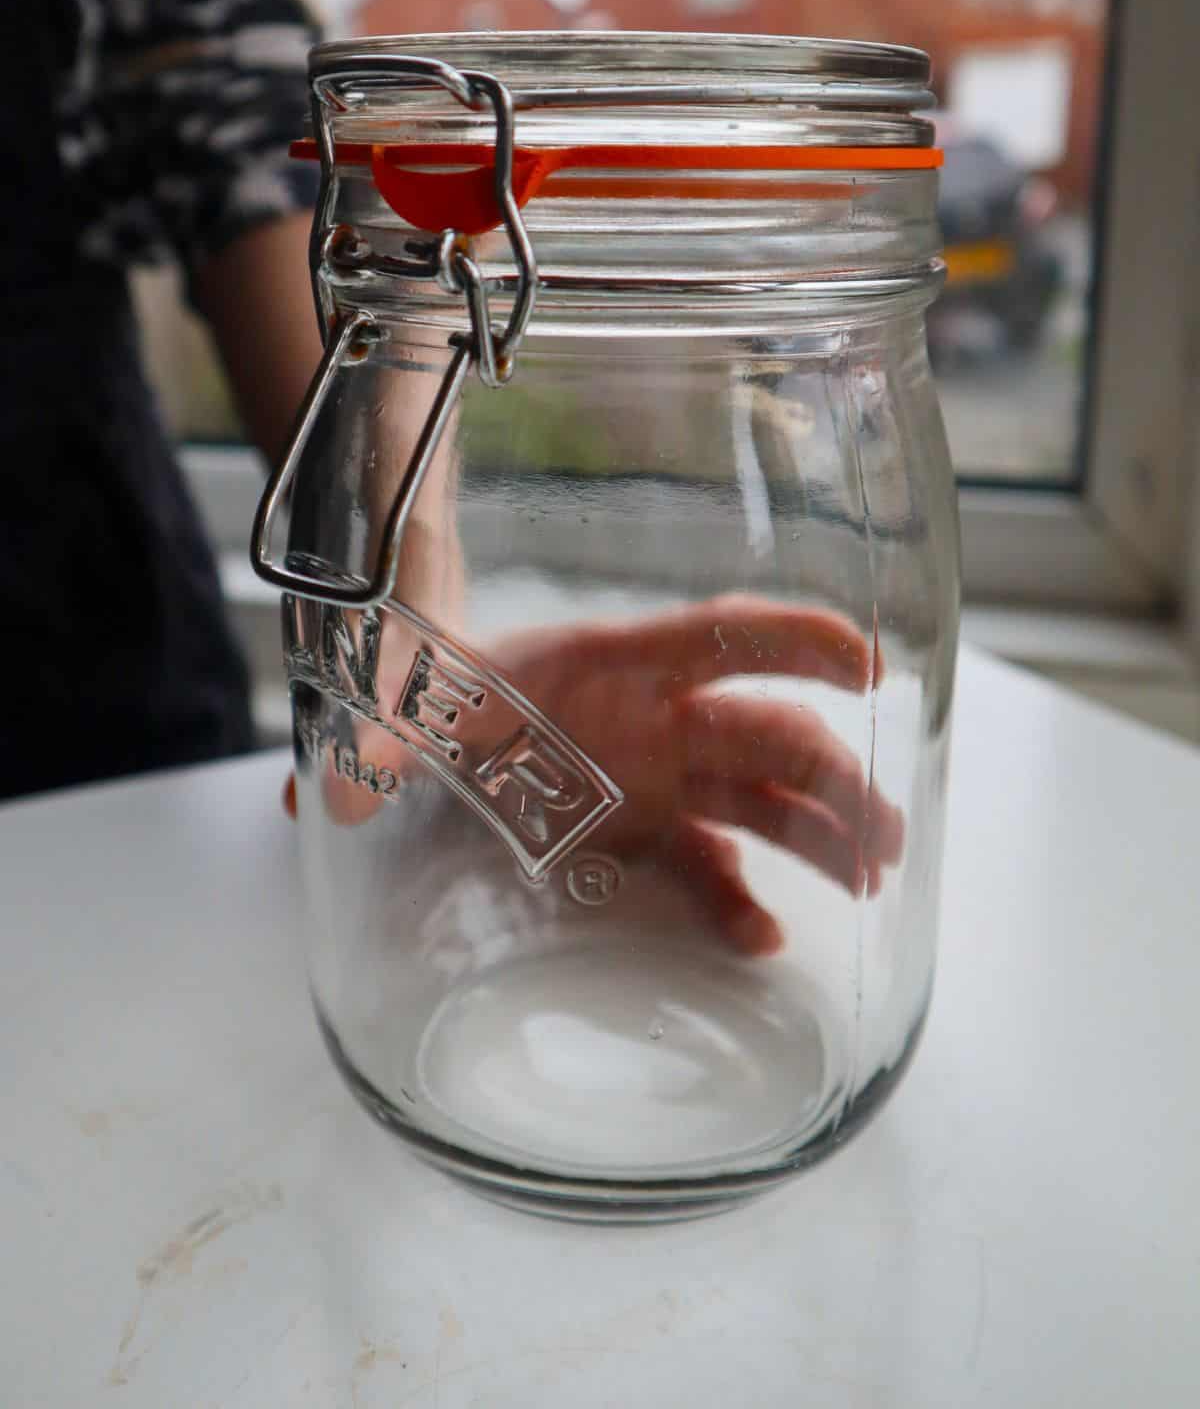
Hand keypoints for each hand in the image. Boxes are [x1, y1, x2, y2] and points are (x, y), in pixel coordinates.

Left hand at [284, 594, 901, 957]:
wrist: (423, 699)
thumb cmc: (428, 679)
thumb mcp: (398, 702)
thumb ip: (373, 742)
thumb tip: (324, 793)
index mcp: (614, 661)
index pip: (721, 636)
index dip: (797, 640)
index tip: (866, 660)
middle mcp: (655, 714)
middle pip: (767, 734)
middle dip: (834, 778)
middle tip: (886, 837)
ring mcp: (657, 773)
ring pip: (760, 799)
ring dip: (820, 833)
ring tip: (873, 879)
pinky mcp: (641, 826)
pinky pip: (708, 861)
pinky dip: (738, 897)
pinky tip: (761, 937)